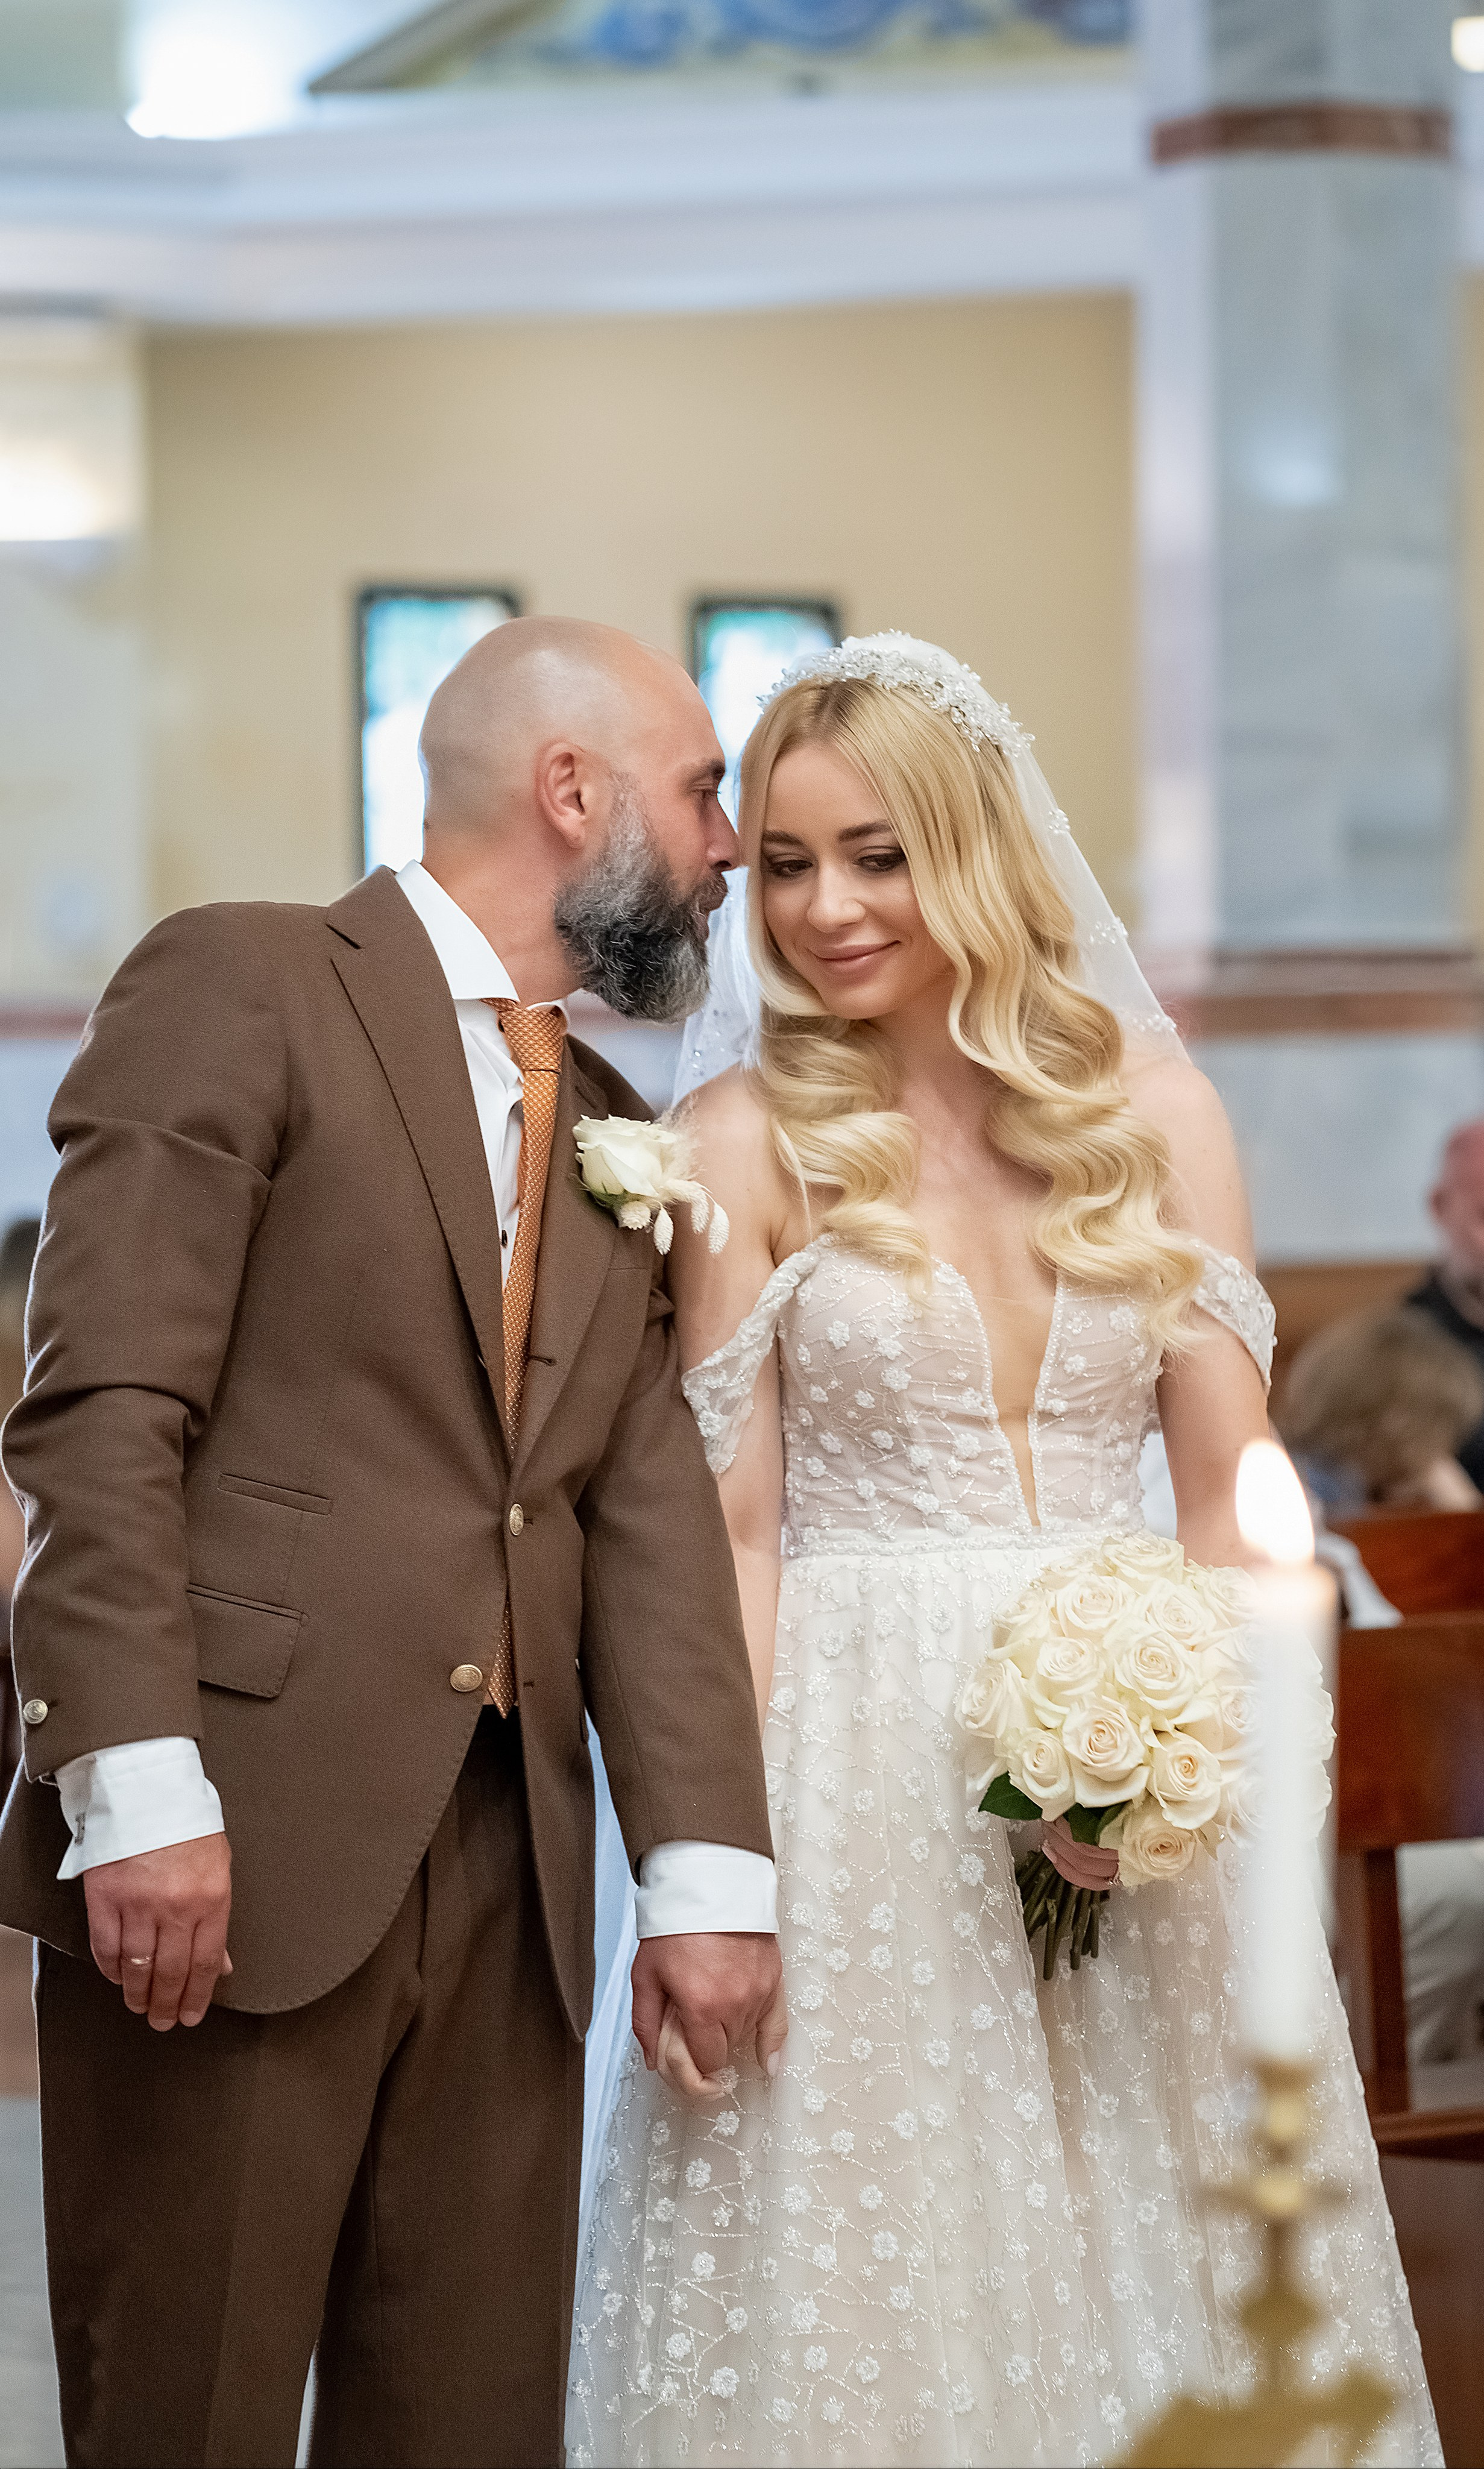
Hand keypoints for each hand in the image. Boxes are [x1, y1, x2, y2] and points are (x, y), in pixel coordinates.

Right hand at [83, 1833, 232, 2030]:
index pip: (205, 1963)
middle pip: (171, 1972)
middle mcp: (175, 1906)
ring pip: (137, 1967)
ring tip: (140, 2006)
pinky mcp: (105, 1898)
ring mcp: (137, 1904)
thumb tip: (221, 1965)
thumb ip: (217, 1918)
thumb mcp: (218, 1867)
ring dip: (138, 1994)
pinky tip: (117, 1978)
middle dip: (167, 2004)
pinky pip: (106, 1948)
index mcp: (211, 1898)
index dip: (197, 1997)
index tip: (191, 2016)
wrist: (148, 1790)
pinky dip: (111, 1969)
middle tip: (164, 2021)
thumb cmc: (187, 1826)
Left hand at [631, 1931, 786, 2105]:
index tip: (686, 2059)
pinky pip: (777, 2024)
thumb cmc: (673, 1930)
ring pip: (745, 2034)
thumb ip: (646, 2023)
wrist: (707, 1888)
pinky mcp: (774, 1979)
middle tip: (694, 2028)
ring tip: (713, 2007)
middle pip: (726, 2050)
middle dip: (709, 2046)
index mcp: (701, 2007)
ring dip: (729, 2031)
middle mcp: (735, 2004)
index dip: (694, 2067)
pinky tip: (767, 2061)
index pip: (707, 2062)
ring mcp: (758, 1992)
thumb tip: (655, 2062)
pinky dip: (771, 2043)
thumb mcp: (645, 1975)